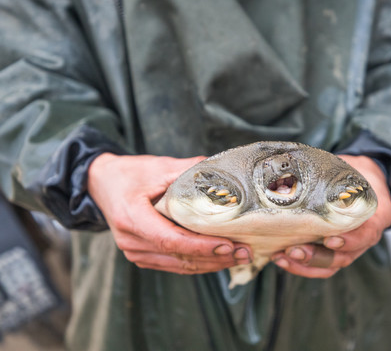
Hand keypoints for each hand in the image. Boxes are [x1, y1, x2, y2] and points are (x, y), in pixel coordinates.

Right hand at [88, 153, 251, 273]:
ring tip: (240, 257)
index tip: (229, 245)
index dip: (201, 246)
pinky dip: (199, 264)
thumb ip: (188, 169)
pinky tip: (221, 259)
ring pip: (179, 266)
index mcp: (132, 217)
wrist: (102, 184)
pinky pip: (174, 265)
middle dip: (215, 258)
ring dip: (211, 264)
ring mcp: (135, 252)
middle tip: (245, 252)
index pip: (170, 239)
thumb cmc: (130, 173)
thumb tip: (221, 168)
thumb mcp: (157, 166)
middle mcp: (131, 240)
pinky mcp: (142, 256)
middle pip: (179, 257)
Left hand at [271, 155, 390, 277]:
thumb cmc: (357, 173)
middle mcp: (364, 237)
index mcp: (376, 216)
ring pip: (330, 266)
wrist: (364, 178)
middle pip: (344, 257)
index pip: (367, 235)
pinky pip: (320, 266)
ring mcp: (349, 247)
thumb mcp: (354, 169)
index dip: (350, 241)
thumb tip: (300, 170)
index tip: (329, 240)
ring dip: (304, 265)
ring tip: (283, 256)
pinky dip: (301, 267)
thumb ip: (337, 175)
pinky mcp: (333, 251)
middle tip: (295, 250)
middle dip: (317, 256)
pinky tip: (281, 258)